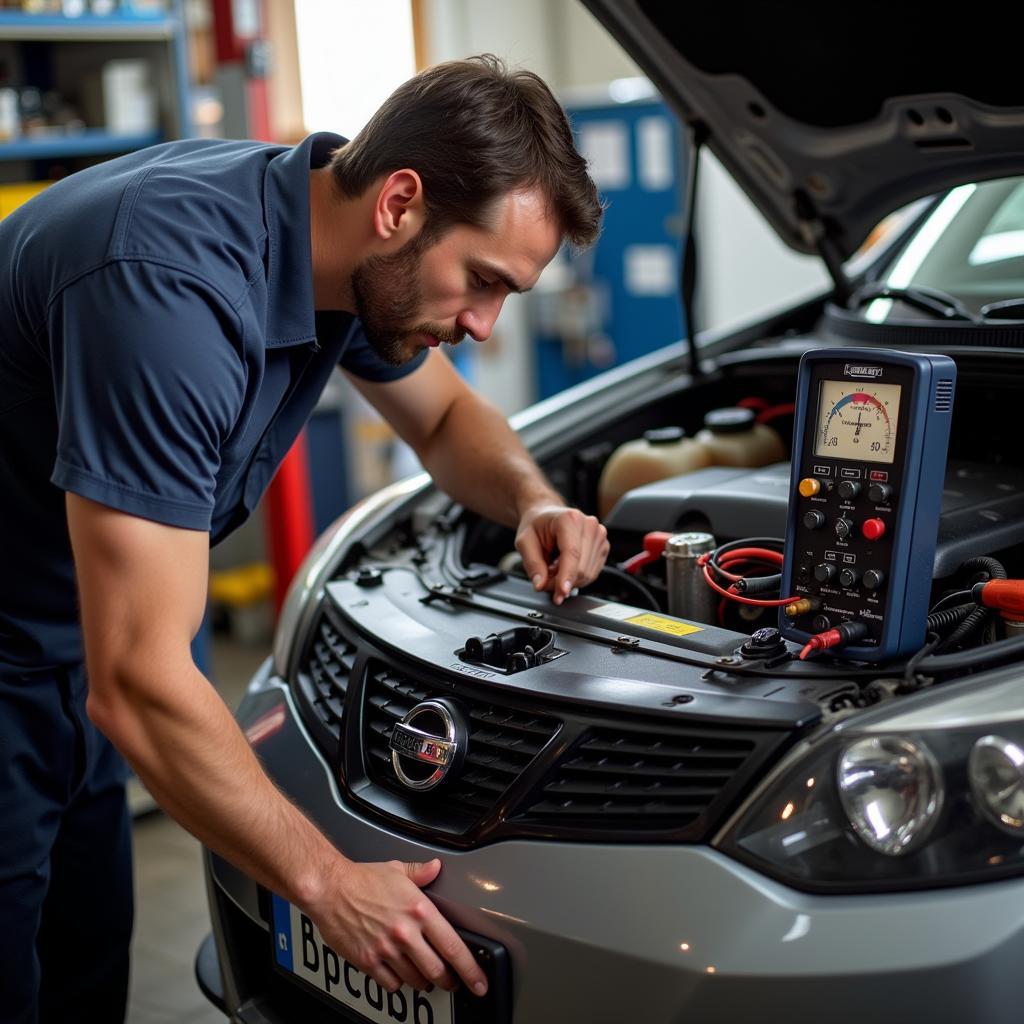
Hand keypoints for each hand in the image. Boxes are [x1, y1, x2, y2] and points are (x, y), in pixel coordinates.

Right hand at [306, 858, 487, 996]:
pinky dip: (398, 983)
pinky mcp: (368, 961)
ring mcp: (387, 949)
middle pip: (437, 970)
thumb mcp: (397, 870)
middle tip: (452, 981)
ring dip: (424, 982)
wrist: (329, 888)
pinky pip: (391, 984)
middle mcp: (406, 933)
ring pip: (416, 980)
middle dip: (449, 981)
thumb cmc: (361, 879)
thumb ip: (421, 873)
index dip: (470, 969)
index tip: (478, 981)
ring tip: (426, 977)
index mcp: (419, 910)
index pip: (453, 946)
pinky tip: (399, 974)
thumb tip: (435, 868)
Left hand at [515, 504, 608, 604]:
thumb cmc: (536, 525)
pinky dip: (576, 577)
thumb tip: (540, 584)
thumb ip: (532, 563)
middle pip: (581, 567)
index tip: (562, 592)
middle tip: (544, 580)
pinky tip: (564, 568)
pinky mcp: (603, 546)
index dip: (567, 575)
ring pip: (588, 574)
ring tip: (553, 570)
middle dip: (561, 581)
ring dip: (569, 580)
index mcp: (569, 519)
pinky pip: (592, 573)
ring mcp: (599, 535)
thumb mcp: (524, 542)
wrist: (547, 516)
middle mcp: (589, 525)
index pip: (572, 553)